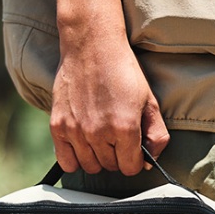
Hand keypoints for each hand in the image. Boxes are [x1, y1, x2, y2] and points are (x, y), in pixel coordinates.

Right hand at [49, 23, 169, 175]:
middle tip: (117, 137)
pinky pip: (66, 162)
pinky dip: (75, 159)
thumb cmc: (122, 71)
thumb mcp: (150, 102)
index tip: (133, 149)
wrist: (92, 46)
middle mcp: (99, 133)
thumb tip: (150, 162)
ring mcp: (76, 131)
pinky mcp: (58, 126)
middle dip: (117, 156)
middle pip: (111, 167)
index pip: (131, 168)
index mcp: (125, 128)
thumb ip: (156, 135)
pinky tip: (83, 145)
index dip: (135, 160)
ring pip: (90, 166)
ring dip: (98, 158)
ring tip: (101, 139)